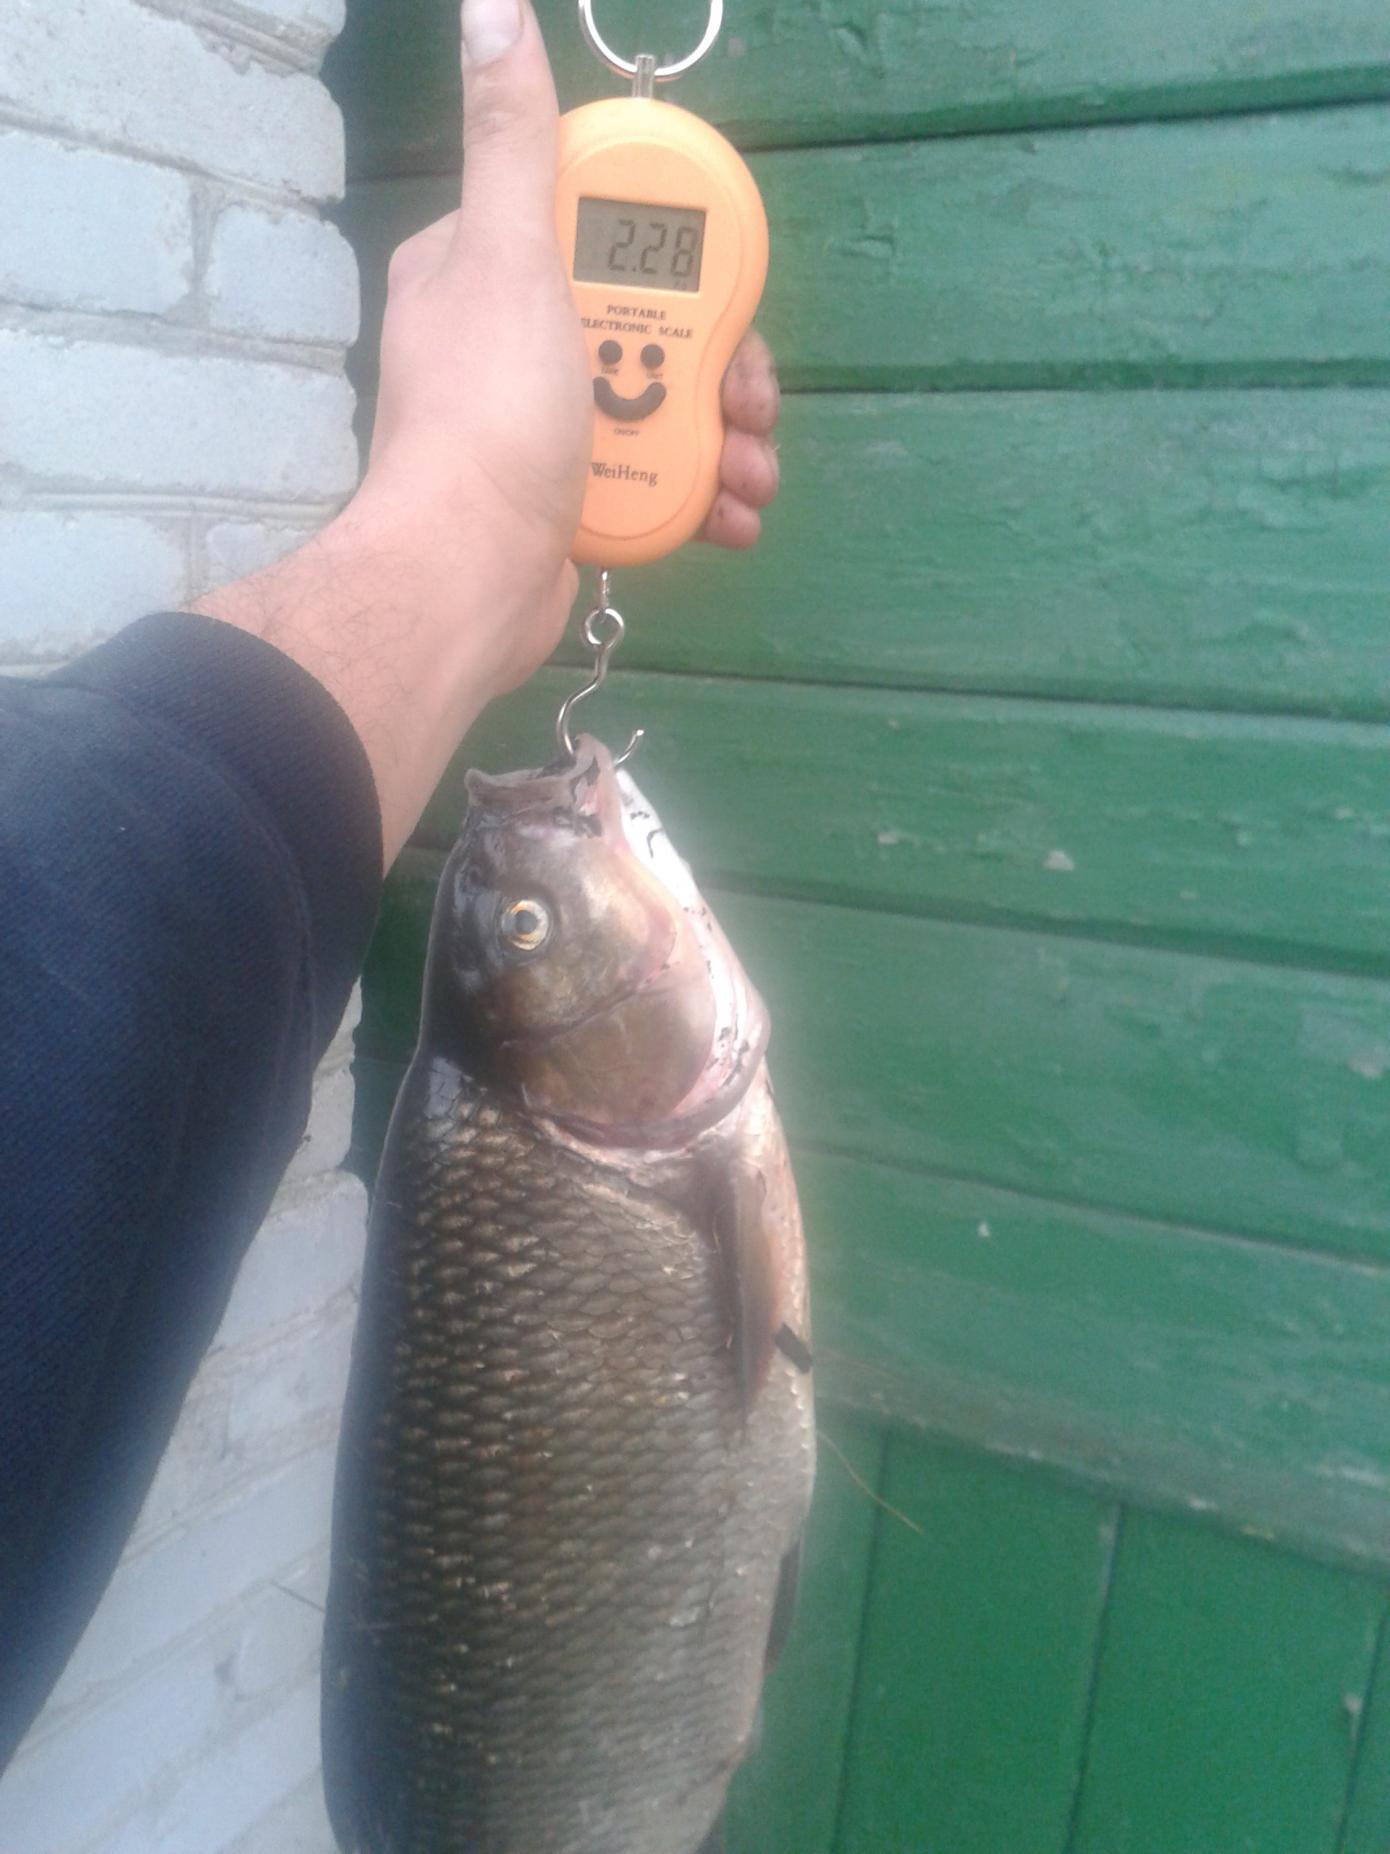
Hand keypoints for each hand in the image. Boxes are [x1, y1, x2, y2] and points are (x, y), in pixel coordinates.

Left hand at [357, 0, 780, 695]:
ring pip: (660, 403)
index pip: (599, 227)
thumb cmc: (491, 414)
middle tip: (755, 402)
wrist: (465, 582)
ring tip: (754, 478)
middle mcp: (510, 338)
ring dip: (727, 441)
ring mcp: (541, 423)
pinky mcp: (566, 495)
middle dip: (721, 368)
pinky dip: (701, 495)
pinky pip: (651, 473)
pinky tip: (733, 517)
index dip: (675, 254)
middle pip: (648, 322)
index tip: (721, 294)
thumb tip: (489, 5)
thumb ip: (512, 141)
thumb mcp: (507, 257)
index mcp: (481, 265)